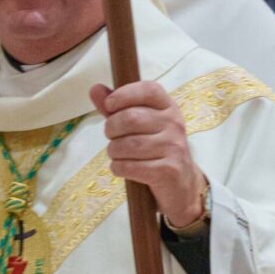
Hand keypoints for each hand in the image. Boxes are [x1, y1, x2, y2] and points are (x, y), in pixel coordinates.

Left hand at [90, 81, 206, 226]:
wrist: (179, 184)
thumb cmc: (154, 149)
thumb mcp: (139, 125)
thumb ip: (116, 108)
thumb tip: (94, 89)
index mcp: (168, 107)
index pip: (148, 90)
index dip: (124, 94)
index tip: (109, 105)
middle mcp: (174, 124)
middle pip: (131, 118)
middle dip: (111, 129)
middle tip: (112, 137)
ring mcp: (174, 147)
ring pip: (128, 145)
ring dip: (114, 151)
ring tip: (117, 154)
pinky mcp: (169, 170)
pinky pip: (131, 166)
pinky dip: (118, 168)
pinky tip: (122, 167)